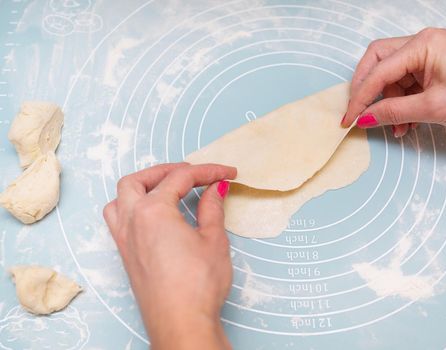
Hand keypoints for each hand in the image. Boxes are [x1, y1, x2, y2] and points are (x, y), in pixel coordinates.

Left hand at [103, 163, 236, 349]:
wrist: (181, 323)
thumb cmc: (198, 285)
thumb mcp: (213, 240)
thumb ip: (212, 208)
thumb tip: (215, 189)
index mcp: (153, 211)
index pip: (181, 179)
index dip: (207, 171)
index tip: (226, 173)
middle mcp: (132, 221)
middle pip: (139, 180)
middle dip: (166, 171)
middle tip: (192, 173)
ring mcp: (125, 239)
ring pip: (121, 198)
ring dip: (142, 185)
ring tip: (166, 187)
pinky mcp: (126, 255)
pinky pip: (119, 218)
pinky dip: (133, 205)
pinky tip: (154, 214)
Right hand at [341, 27, 445, 136]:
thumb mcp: (434, 108)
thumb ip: (394, 112)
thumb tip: (365, 118)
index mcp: (422, 45)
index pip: (378, 71)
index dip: (360, 98)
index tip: (349, 119)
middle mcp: (423, 44)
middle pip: (379, 63)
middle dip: (368, 90)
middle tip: (360, 113)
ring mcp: (430, 54)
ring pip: (393, 76)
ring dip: (389, 103)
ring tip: (396, 128)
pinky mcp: (436, 67)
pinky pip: (408, 83)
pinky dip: (404, 103)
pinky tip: (407, 123)